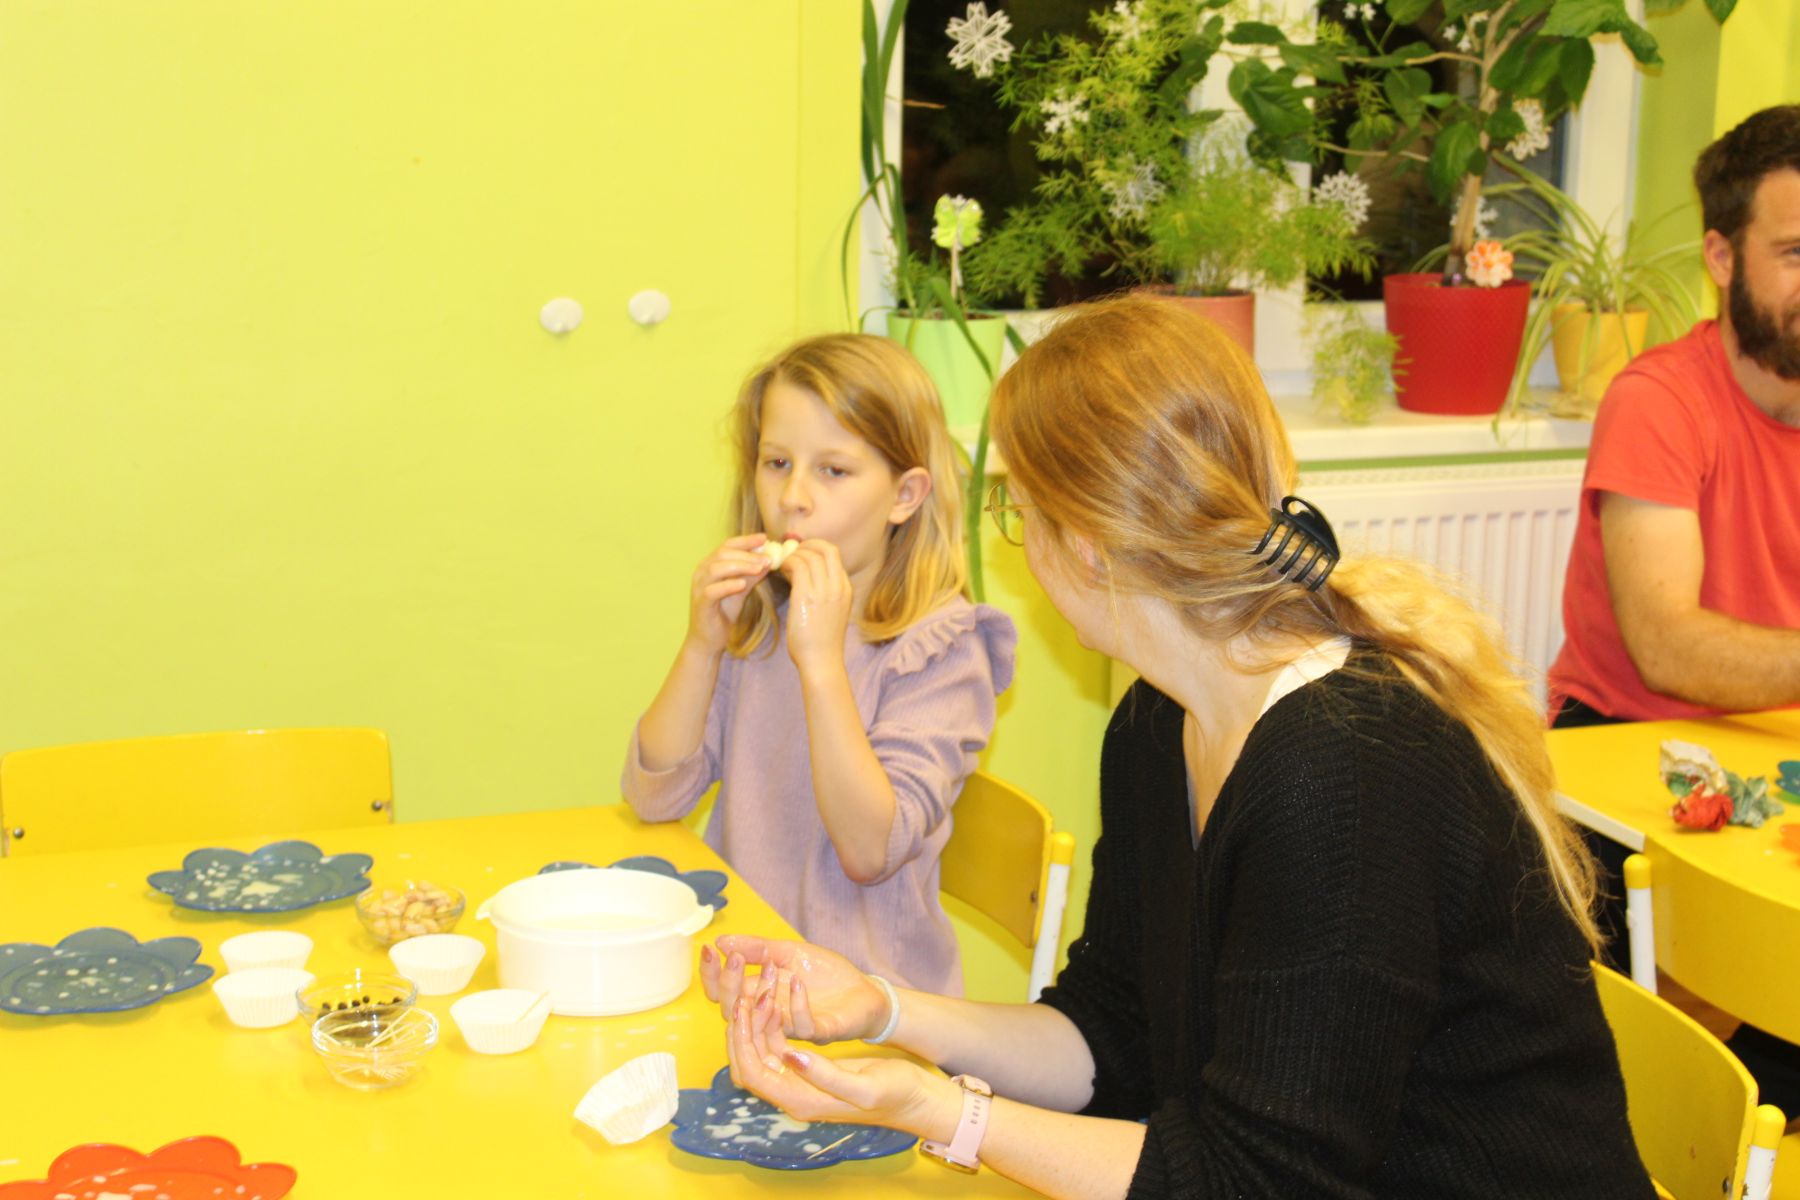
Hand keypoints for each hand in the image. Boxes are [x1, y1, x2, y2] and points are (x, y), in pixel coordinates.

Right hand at [686, 534, 772, 653]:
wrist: (710, 639)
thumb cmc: (724, 612)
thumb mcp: (741, 589)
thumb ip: (751, 574)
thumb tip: (769, 559)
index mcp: (710, 565)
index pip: (727, 545)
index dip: (746, 540)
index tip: (765, 538)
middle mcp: (701, 572)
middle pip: (723, 553)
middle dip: (747, 554)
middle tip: (767, 558)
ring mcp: (699, 587)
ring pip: (716, 568)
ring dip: (740, 566)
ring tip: (760, 568)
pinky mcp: (700, 603)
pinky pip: (712, 590)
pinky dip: (728, 585)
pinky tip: (742, 584)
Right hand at [699, 935, 889, 1043]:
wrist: (866, 991)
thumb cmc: (826, 974)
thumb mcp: (790, 952)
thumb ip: (758, 949)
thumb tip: (721, 941)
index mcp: (759, 994)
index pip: (723, 991)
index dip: (711, 974)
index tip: (709, 949)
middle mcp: (769, 1014)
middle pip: (733, 1011)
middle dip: (730, 985)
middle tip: (736, 959)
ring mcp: (793, 1027)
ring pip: (762, 1024)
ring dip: (761, 996)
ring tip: (767, 968)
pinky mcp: (820, 1033)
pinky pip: (802, 1027)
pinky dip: (797, 1005)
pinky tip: (799, 983)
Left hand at [728, 988, 957, 1140]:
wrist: (916, 1099)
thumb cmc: (896, 1094)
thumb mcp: (864, 1087)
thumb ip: (825, 1075)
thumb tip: (789, 1056)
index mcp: (801, 1102)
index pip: (752, 1074)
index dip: (742, 1041)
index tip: (744, 1008)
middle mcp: (793, 1095)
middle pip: (749, 1063)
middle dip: (741, 1030)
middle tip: (745, 994)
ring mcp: (799, 1083)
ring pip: (761, 1051)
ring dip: (755, 1023)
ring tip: (760, 991)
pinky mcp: (808, 1071)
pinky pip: (778, 1046)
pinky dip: (772, 1024)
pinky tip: (777, 1001)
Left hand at [780, 540, 851, 675]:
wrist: (821, 661)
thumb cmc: (822, 641)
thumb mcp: (832, 612)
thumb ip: (825, 593)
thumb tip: (806, 576)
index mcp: (845, 589)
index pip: (834, 555)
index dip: (816, 547)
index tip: (803, 551)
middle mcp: (837, 587)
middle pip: (826, 549)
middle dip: (807, 544)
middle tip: (792, 551)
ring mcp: (824, 591)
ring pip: (809, 556)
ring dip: (793, 555)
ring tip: (783, 563)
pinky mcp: (806, 597)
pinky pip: (797, 567)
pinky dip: (787, 563)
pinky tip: (780, 570)